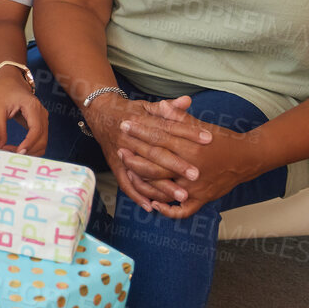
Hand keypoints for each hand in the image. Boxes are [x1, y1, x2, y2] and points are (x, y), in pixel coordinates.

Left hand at [0, 68, 46, 155]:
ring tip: (10, 151)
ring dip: (29, 151)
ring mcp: (42, 119)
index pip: (36, 130)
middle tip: (9, 154)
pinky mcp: (39, 123)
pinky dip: (30, 147)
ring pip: (42, 142)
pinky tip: (16, 148)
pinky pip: (39, 139)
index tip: (17, 152)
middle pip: (42, 139)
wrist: (9, 80)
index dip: (28, 144)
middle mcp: (41, 113)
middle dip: (28, 150)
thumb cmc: (3, 90)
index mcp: (32, 107)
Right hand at [82, 94, 190, 213]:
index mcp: (141, 121)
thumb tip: (187, 101)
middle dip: (176, 165)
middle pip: (156, 153)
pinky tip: (152, 206)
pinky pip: (125, 183)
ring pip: (143, 172)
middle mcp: (131, 138)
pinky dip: (137, 196)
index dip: (188, 133)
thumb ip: (168, 107)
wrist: (100, 113)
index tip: (207, 139)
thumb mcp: (147, 105)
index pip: (168, 128)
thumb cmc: (129, 111)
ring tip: (181, 197)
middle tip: (195, 174)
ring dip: (161, 186)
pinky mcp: (115, 165)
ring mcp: (122, 153)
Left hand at [115, 98, 267, 216]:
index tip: (125, 125)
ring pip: (163, 188)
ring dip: (144, 183)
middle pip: (156, 164)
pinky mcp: (202, 199)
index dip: (140, 131)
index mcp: (191, 147)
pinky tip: (154, 204)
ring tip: (129, 174)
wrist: (248, 158)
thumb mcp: (201, 126)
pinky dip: (168, 210)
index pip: (159, 138)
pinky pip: (182, 210)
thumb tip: (160, 105)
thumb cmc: (223, 139)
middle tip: (119, 148)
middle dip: (135, 156)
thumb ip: (179, 118)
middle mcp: (191, 168)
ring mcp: (196, 187)